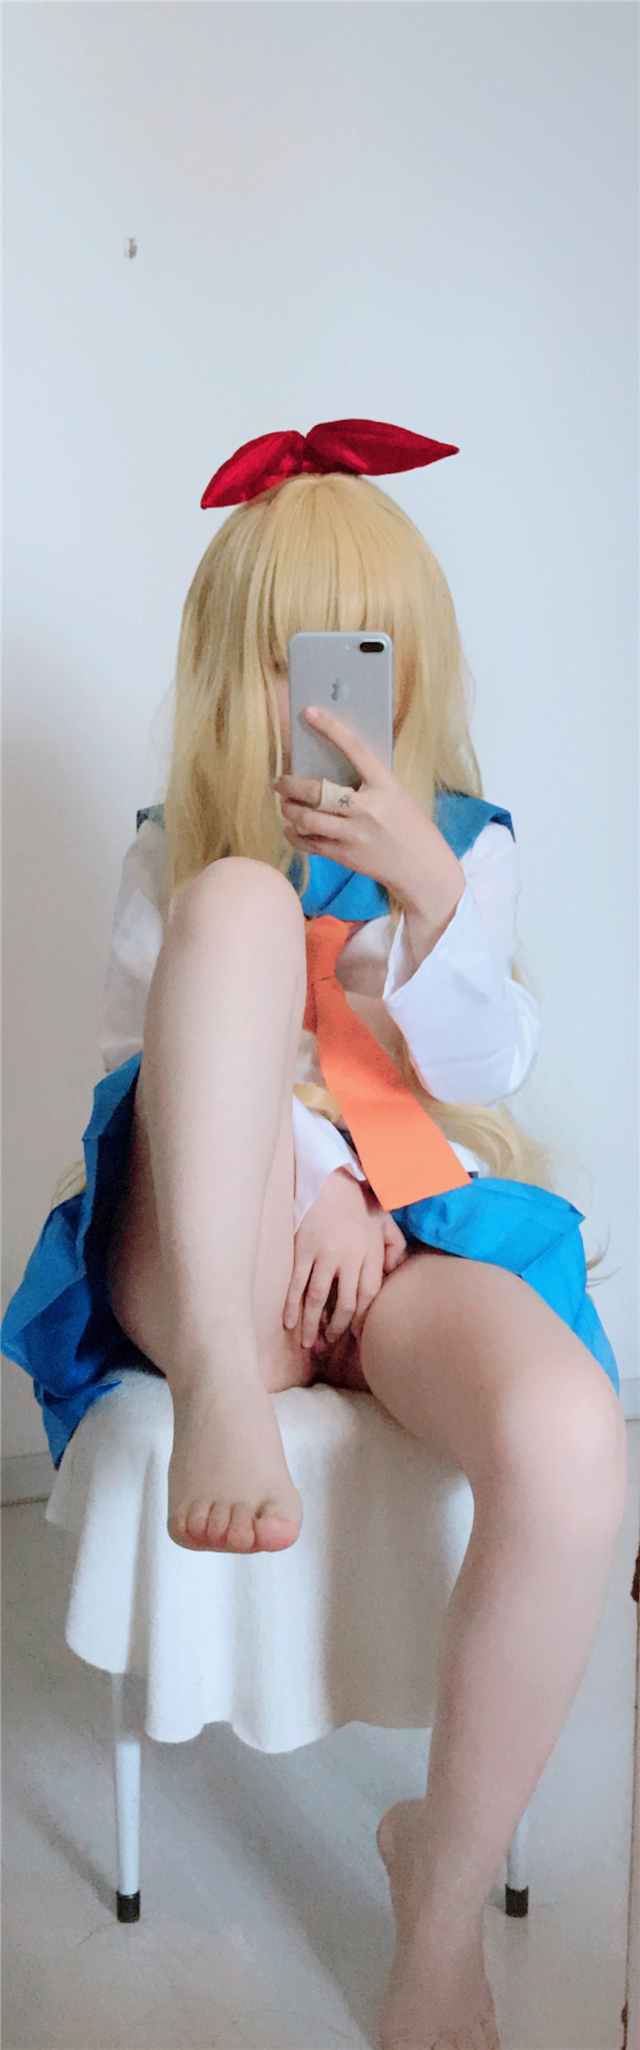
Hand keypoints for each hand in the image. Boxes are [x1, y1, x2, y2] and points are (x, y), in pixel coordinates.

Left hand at [272, 705, 457, 909]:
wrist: (422, 867)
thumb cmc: (408, 824)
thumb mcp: (395, 793)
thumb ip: (368, 780)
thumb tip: (329, 763)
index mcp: (384, 785)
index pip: (355, 749)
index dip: (331, 729)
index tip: (310, 713)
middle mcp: (367, 809)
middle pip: (317, 791)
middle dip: (290, 784)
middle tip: (278, 780)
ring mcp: (354, 834)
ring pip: (307, 818)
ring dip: (289, 809)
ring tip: (285, 803)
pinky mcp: (345, 855)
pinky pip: (310, 842)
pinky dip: (295, 834)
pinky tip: (291, 827)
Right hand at [283, 1166, 407, 1352]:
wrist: (328, 1178)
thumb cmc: (356, 1200)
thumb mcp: (384, 1220)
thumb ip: (394, 1246)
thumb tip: (394, 1271)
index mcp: (370, 1252)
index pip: (369, 1295)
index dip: (362, 1318)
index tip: (354, 1333)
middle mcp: (350, 1257)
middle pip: (346, 1303)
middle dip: (337, 1328)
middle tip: (329, 1343)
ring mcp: (324, 1254)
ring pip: (319, 1299)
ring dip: (312, 1324)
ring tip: (308, 1343)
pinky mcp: (302, 1249)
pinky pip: (297, 1284)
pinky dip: (292, 1305)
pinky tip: (288, 1323)